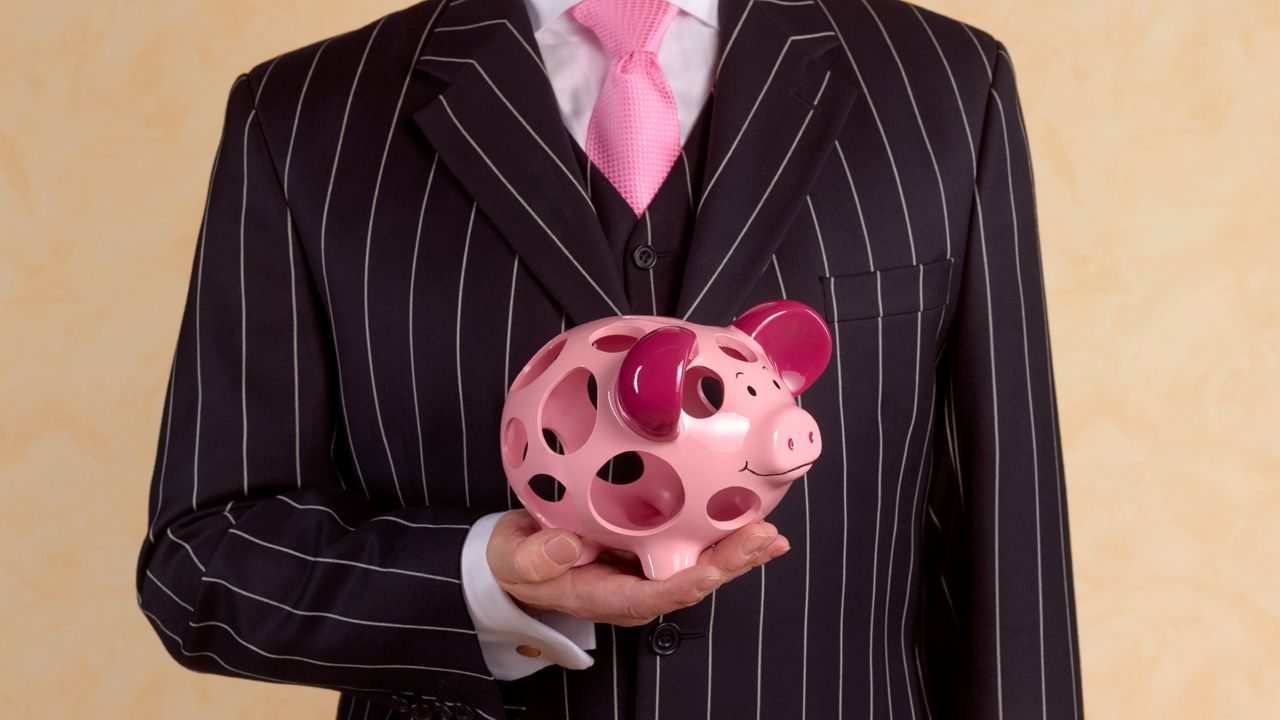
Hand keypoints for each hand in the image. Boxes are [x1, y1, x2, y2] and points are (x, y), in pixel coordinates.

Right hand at [486, 509, 789, 626]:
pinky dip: (723, 536)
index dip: (690, 579)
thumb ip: (538, 557)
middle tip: (764, 538)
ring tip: (770, 535)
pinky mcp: (650, 553)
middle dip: (731, 562)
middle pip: (692, 581)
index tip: (716, 564)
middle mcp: (636, 591)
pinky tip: (750, 523)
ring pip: (699, 565)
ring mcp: (645, 573)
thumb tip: (571, 545)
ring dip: (737, 551)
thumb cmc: (516, 562)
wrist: (515, 559)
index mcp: (607, 597)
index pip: (657, 594)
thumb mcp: (515, 560)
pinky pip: (692, 548)